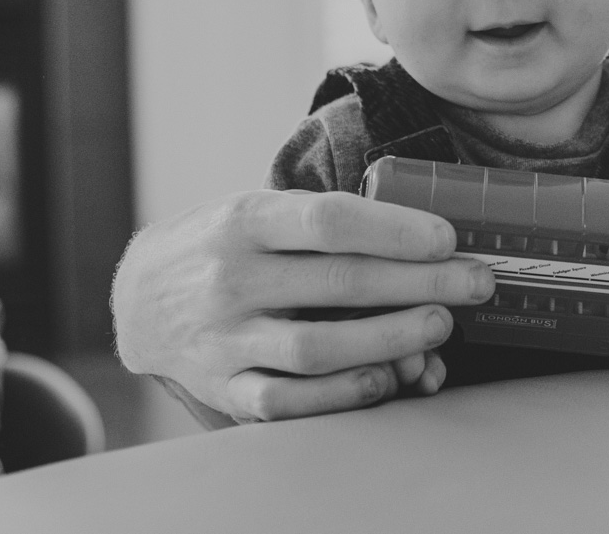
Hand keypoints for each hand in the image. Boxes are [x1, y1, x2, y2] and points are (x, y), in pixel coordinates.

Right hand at [111, 189, 494, 423]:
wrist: (136, 297)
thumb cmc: (223, 244)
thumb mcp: (256, 208)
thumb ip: (322, 220)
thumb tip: (423, 235)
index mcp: (244, 220)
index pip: (329, 220)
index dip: (395, 229)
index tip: (448, 238)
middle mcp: (230, 279)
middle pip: (339, 283)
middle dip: (419, 284)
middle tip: (472, 284)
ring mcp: (223, 338)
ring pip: (317, 348)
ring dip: (389, 340)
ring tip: (440, 327)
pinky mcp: (221, 387)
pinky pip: (286, 400)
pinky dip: (339, 394)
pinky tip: (385, 379)